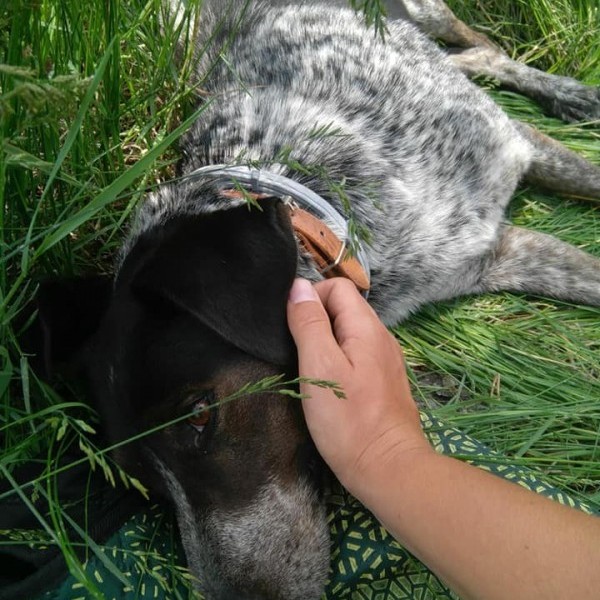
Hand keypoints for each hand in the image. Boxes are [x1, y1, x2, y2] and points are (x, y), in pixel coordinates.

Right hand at [286, 278, 431, 493]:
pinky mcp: (384, 380)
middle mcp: (381, 337)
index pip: (337, 287)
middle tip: (296, 350)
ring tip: (309, 368)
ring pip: (350, 332)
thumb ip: (309, 323)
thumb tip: (298, 287)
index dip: (311, 298)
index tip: (292, 327)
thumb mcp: (319, 366)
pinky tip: (329, 383)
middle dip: (316, 319)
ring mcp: (386, 359)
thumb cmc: (348, 419)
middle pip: (345, 307)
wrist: (388, 468)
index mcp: (366, 327)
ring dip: (326, 340)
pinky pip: (358, 354)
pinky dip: (339, 358)